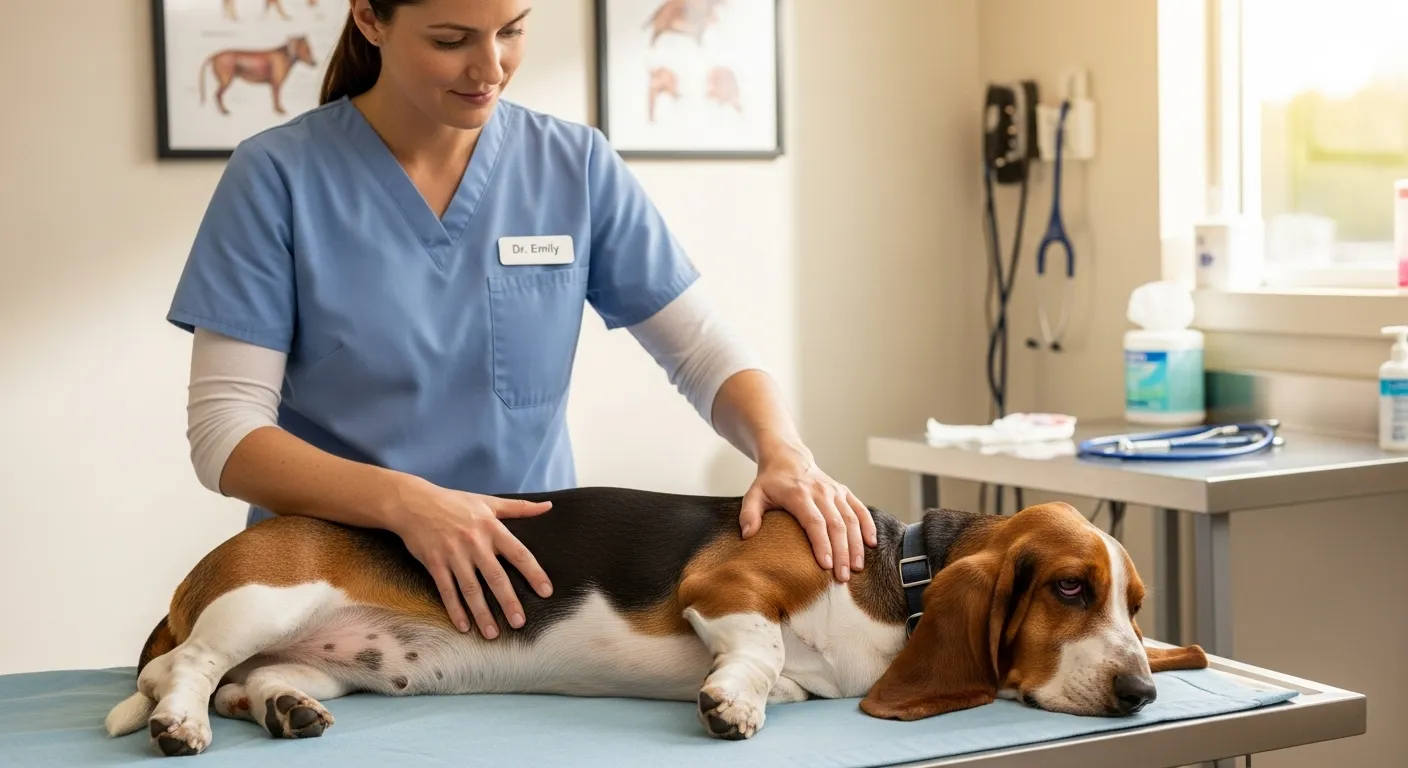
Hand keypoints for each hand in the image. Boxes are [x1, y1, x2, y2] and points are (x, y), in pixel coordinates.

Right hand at [388, 479, 553, 638]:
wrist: (414, 503)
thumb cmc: (455, 503)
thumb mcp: (489, 502)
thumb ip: (520, 508)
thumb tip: (549, 506)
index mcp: (492, 528)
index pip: (519, 553)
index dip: (534, 573)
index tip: (546, 592)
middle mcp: (474, 543)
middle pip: (496, 577)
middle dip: (508, 601)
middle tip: (520, 623)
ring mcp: (453, 554)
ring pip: (471, 589)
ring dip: (482, 613)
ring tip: (493, 633)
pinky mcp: (434, 563)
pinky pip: (447, 590)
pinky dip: (455, 609)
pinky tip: (463, 626)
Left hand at [739, 443, 876, 581]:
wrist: (788, 458)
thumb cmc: (770, 482)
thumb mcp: (754, 494)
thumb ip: (749, 514)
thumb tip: (747, 534)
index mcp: (798, 494)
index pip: (814, 522)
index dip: (822, 544)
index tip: (826, 565)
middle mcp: (820, 492)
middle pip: (836, 524)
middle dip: (842, 552)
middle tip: (843, 578)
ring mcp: (835, 491)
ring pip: (851, 519)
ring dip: (856, 544)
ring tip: (856, 568)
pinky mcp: (844, 492)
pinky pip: (860, 509)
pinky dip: (868, 526)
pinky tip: (871, 544)